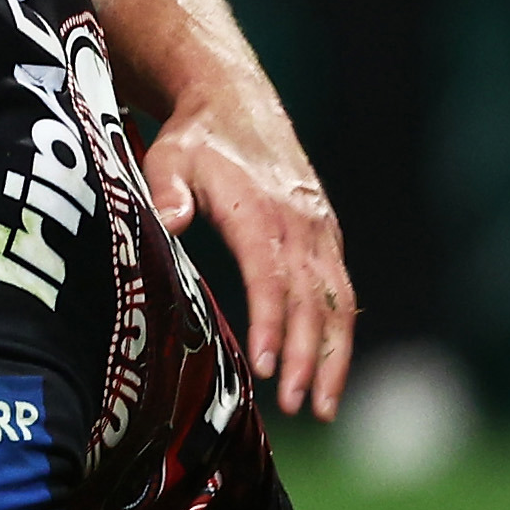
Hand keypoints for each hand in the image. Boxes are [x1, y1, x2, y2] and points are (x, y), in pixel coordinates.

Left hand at [140, 85, 355, 419]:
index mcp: (262, 210)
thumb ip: (168, 189)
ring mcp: (321, 232)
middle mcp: (302, 224)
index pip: (271, 276)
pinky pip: (341, 293)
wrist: (234, 101)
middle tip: (297, 407)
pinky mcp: (327, 237)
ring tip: (323, 407)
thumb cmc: (196, 138)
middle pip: (312, 301)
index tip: (267, 366)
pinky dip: (340, 335)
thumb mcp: (170, 155)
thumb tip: (170, 219)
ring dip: (333, 357)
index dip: (272, 323)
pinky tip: (331, 373)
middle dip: (307, 358)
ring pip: (337, 303)